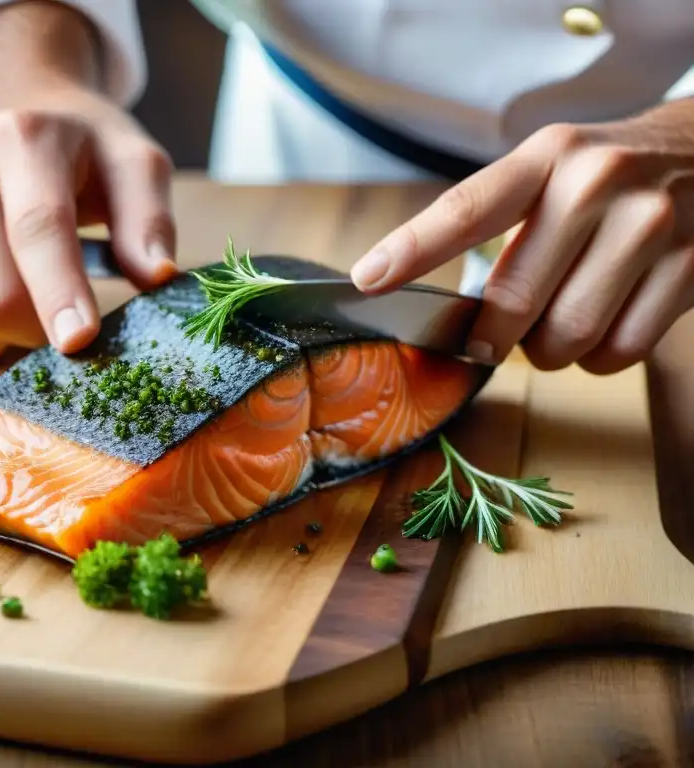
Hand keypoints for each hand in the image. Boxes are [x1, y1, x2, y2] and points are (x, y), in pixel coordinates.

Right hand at [0, 5, 177, 365]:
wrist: (7, 112)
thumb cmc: (80, 155)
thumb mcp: (132, 164)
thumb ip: (149, 217)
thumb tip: (157, 275)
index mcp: (26, 139)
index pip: (39, 228)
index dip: (58, 291)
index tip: (78, 341)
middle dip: (38, 330)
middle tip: (68, 323)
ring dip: (5, 338)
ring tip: (27, 298)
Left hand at [350, 102, 693, 373]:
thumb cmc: (607, 177)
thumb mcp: (551, 171)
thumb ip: (498, 222)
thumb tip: (427, 298)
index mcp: (547, 158)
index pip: (466, 210)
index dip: (412, 250)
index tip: (367, 280)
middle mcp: (597, 184)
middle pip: (512, 303)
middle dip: (492, 336)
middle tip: (494, 335)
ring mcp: (650, 226)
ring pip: (564, 339)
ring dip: (549, 350)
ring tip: (561, 316)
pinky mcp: (691, 268)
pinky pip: (616, 354)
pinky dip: (599, 357)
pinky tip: (607, 320)